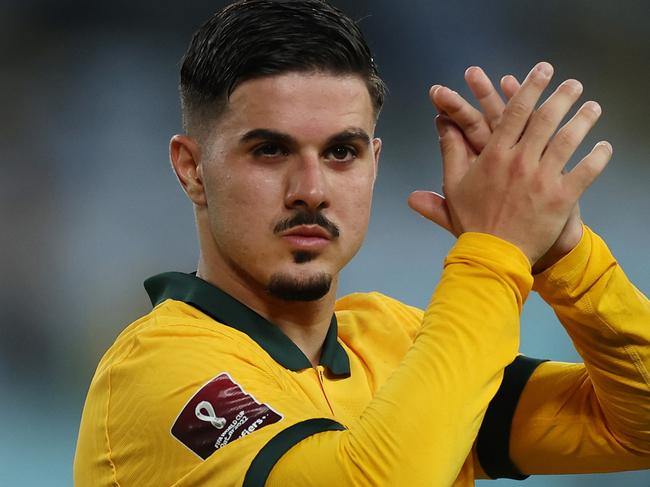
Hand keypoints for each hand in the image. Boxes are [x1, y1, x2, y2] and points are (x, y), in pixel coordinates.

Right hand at [409, 62, 610, 263]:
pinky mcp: (562, 198)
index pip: (516, 112)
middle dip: (562, 96)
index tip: (542, 71)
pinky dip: (598, 157)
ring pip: (569, 140)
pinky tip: (605, 147)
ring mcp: (543, 179)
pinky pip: (586, 172)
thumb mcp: (454, 184)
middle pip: (546, 120)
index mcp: (495, 155)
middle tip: (574, 84)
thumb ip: (450, 150)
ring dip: (584, 119)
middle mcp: (521, 162)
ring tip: (593, 107)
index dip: (530, 87)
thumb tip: (441, 123)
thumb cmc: (472, 221)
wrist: (493, 254)